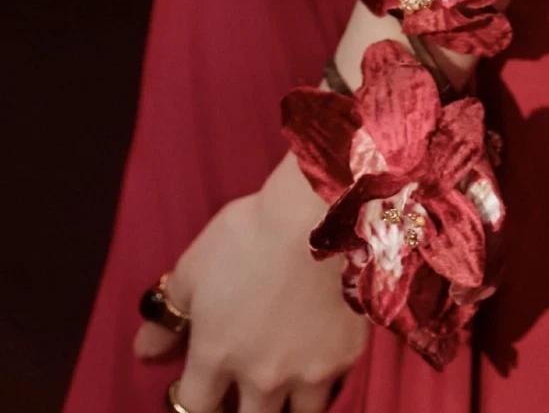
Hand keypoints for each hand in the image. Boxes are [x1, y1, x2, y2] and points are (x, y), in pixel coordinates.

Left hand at [131, 146, 369, 412]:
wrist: (319, 215)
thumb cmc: (250, 232)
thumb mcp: (195, 267)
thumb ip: (168, 315)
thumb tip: (144, 351)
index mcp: (216, 355)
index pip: (193, 407)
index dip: (191, 401)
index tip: (197, 388)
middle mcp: (259, 378)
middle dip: (240, 409)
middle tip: (243, 388)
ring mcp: (306, 374)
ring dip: (284, 405)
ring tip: (284, 382)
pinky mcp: (344, 359)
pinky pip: (332, 388)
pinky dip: (322, 380)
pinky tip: (320, 358)